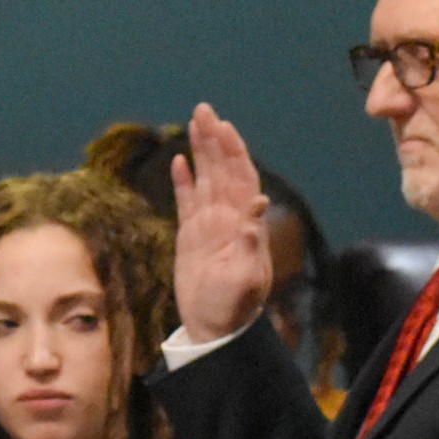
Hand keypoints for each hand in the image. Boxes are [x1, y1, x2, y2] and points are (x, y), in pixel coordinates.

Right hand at [170, 101, 274, 341]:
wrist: (215, 328)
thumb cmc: (233, 307)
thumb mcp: (245, 278)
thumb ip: (250, 242)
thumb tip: (259, 202)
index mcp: (243, 223)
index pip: (240, 177)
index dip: (233, 151)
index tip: (223, 127)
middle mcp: (228, 218)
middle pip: (222, 170)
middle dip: (215, 139)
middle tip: (204, 110)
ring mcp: (209, 225)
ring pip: (205, 179)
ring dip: (201, 151)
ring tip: (194, 123)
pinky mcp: (191, 236)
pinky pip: (187, 201)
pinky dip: (184, 180)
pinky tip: (179, 160)